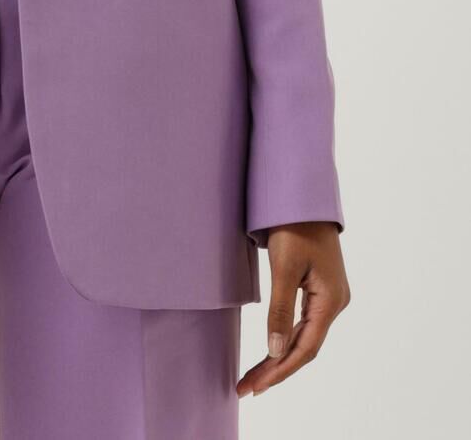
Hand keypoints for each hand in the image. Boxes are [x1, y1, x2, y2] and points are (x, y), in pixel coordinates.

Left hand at [237, 221, 350, 397]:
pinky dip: (286, 337)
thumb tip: (276, 351)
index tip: (255, 387)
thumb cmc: (294, 226)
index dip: (280, 371)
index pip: (305, 349)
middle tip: (247, 387)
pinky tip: (273, 349)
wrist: (303, 193)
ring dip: (280, 356)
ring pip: (305, 336)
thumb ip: (280, 310)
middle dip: (276, 369)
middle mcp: (334, 302)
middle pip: (305, 347)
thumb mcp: (283, 267)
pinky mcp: (319, 287)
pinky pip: (304, 321)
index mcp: (331, 301)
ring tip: (255, 376)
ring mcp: (329, 295)